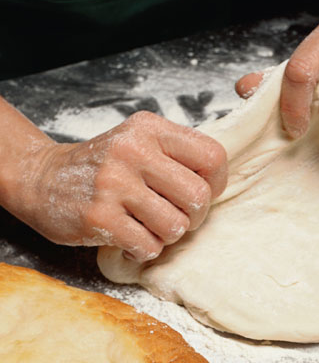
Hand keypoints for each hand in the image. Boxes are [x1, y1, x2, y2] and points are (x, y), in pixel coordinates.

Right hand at [15, 111, 226, 261]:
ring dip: (166, 234)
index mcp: (151, 129)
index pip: (213, 156)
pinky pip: (149, 246)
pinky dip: (144, 249)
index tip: (201, 191)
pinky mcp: (99, 216)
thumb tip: (217, 184)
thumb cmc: (104, 165)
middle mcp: (134, 151)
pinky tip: (129, 237)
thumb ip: (178, 155)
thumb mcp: (140, 141)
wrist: (42, 178)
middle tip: (174, 216)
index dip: (216, 182)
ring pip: (176, 226)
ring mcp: (114, 183)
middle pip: (199, 196)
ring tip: (147, 225)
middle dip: (193, 216)